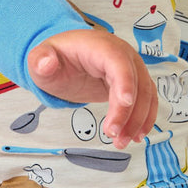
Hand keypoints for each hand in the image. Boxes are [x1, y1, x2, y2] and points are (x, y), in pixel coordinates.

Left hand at [27, 27, 157, 147]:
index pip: (118, 62)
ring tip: (121, 141)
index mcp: (100, 46)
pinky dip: (144, 118)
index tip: (124, 104)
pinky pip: (147, 99)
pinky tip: (135, 135)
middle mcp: (121, 54)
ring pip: (145, 94)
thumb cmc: (56, 58)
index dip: (125, 82)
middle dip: (128, 112)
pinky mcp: (134, 82)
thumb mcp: (40, 58)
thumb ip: (40, 60)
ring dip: (138, 120)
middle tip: (113, 135)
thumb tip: (46, 63)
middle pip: (135, 81)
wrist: (67, 57)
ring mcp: (131, 67)